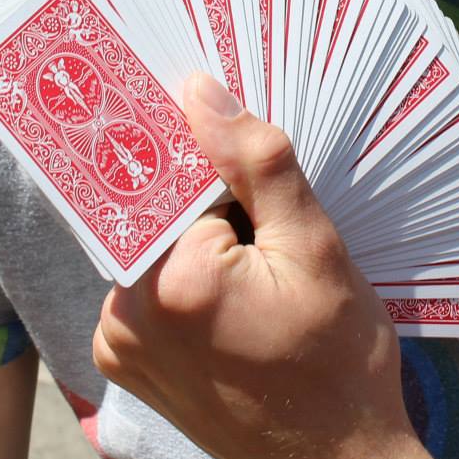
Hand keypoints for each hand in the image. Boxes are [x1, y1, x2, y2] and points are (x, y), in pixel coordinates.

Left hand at [92, 73, 425, 458]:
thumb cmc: (339, 366)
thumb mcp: (316, 249)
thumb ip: (256, 163)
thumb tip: (198, 92)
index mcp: (173, 282)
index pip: (175, 173)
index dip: (216, 164)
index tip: (242, 162)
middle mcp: (126, 315)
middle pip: (160, 209)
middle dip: (213, 205)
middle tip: (268, 240)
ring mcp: (118, 343)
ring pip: (155, 245)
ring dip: (201, 242)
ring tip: (261, 278)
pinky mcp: (123, 362)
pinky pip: (147, 287)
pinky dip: (187, 279)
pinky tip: (239, 304)